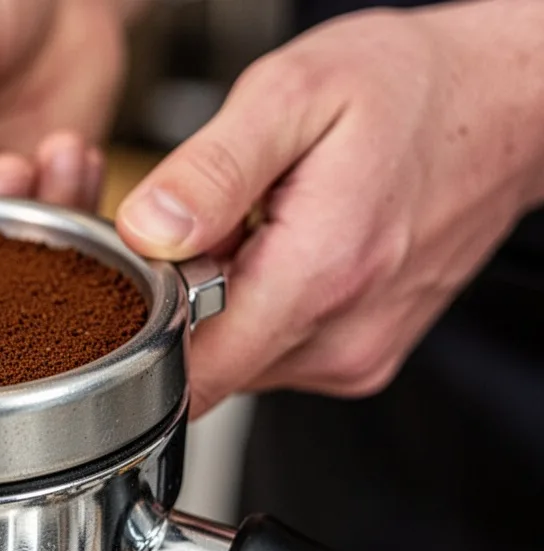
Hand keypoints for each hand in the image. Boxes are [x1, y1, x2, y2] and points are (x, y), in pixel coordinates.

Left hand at [114, 1, 543, 417]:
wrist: (504, 104)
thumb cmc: (410, 87)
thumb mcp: (293, 94)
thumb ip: (211, 171)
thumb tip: (145, 232)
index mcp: (319, 276)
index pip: (189, 370)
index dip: (141, 325)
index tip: (138, 270)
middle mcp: (340, 338)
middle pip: (204, 365)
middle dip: (176, 305)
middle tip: (196, 224)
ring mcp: (354, 356)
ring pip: (236, 361)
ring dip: (217, 305)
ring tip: (243, 229)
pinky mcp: (359, 356)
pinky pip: (272, 351)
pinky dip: (255, 308)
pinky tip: (274, 249)